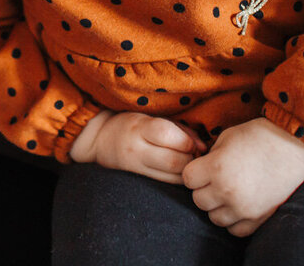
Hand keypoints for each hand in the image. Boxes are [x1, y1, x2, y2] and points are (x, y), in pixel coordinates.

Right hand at [71, 111, 205, 183]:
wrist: (101, 141)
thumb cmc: (132, 125)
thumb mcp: (152, 118)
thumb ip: (179, 130)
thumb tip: (203, 148)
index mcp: (139, 128)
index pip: (168, 135)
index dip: (187, 141)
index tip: (192, 142)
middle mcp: (137, 149)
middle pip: (174, 161)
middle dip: (191, 160)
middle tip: (193, 155)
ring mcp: (137, 168)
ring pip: (173, 178)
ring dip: (187, 172)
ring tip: (186, 163)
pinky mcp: (139, 181)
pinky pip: (167, 185)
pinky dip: (178, 180)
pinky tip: (177, 172)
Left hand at [182, 117, 303, 236]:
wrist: (296, 146)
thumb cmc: (260, 135)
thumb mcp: (227, 137)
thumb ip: (209, 156)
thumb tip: (200, 169)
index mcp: (216, 168)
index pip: (187, 179)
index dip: (193, 172)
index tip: (203, 166)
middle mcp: (227, 191)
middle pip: (198, 200)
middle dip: (203, 189)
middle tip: (216, 178)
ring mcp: (244, 208)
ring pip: (214, 218)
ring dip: (217, 206)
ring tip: (228, 191)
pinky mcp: (259, 218)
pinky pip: (235, 230)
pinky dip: (234, 220)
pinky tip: (239, 205)